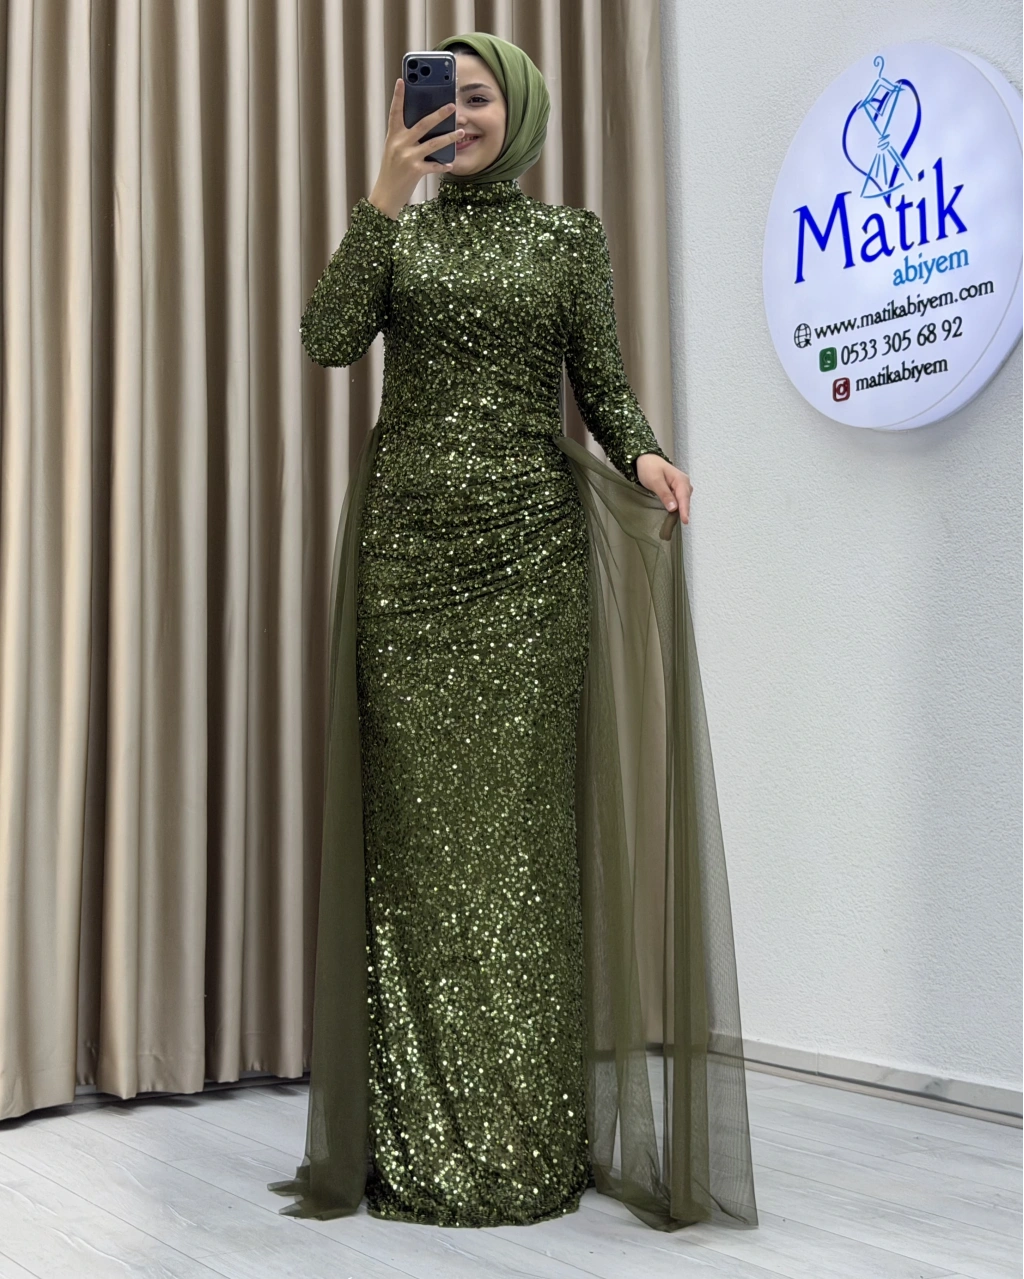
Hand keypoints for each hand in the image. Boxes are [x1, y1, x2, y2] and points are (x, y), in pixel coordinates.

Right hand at [368, 79, 463, 218]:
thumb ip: (404, 137)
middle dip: (439, 114)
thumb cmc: (391, 171)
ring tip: (460, 132)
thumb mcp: (393, 150)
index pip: (395, 112)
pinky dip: (443, 165)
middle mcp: (400, 144)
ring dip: (449, 137)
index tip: (402, 81)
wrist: (385, 195)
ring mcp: (408, 157)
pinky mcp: (415, 170)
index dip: (398, 96)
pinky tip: (451, 163)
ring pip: (433, 143)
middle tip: (452, 106)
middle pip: (423, 124)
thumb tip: (424, 126)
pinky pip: (434, 165)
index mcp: (393, 136)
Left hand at [635, 453, 691, 523]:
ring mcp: (681, 487)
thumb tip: (674, 508)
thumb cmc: (649, 469)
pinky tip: (674, 514)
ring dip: (681, 510)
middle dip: (684, 511)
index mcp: (681, 480)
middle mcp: (684, 483)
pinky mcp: (677, 490)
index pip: (684, 497)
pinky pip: (679, 500)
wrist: (645, 460)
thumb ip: (665, 494)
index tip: (685, 521)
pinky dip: (677, 507)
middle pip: (685, 500)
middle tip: (681, 523)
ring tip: (678, 520)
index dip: (684, 510)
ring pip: (683, 501)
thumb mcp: (655, 481)